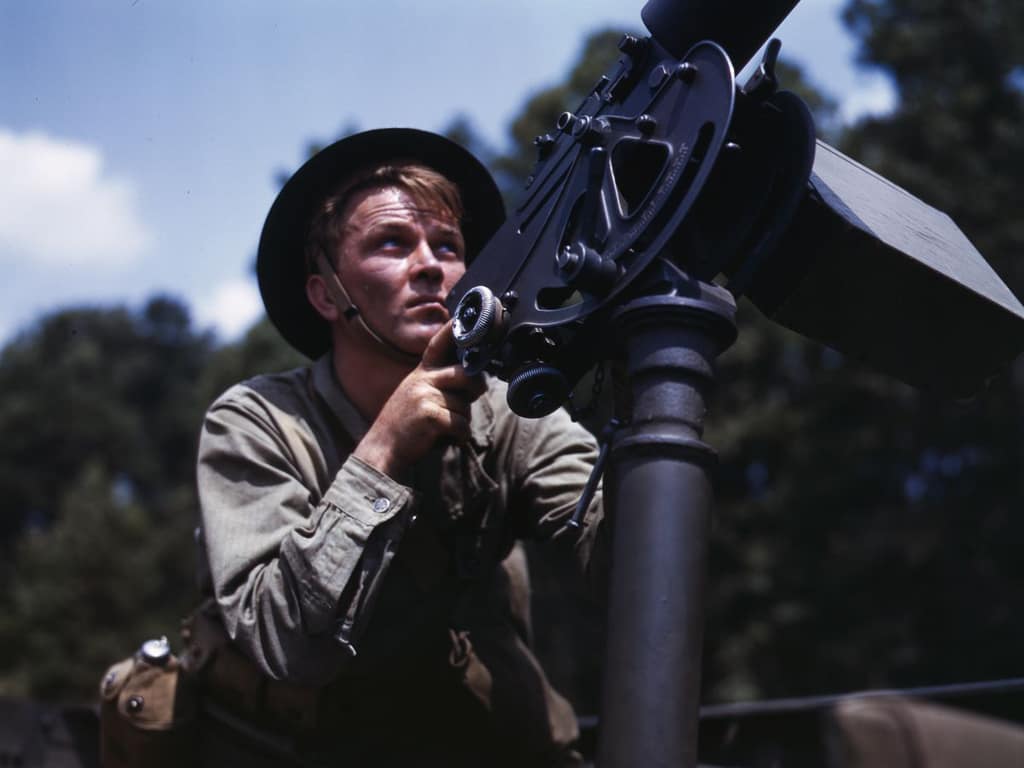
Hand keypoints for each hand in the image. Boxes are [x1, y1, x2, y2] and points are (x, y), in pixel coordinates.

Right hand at [353, 321, 485, 477]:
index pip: (436, 347)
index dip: (450, 331)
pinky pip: (461, 424)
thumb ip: (437, 384)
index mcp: (420, 373)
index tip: (461, 318)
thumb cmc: (404, 424)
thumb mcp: (414, 394)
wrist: (382, 448)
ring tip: (444, 428)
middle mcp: (422, 380)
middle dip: (476, 388)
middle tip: (471, 398)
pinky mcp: (430, 415)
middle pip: (465, 374)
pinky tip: (446, 439)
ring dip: (461, 421)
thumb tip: (473, 382)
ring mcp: (425, 396)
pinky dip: (459, 436)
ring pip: (465, 406)